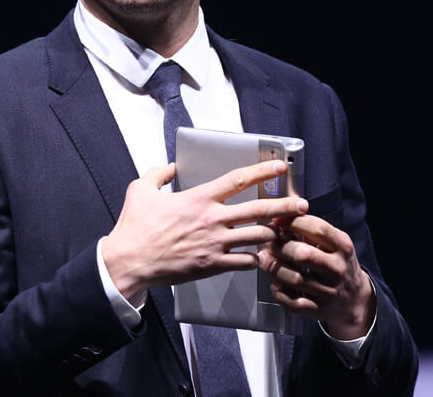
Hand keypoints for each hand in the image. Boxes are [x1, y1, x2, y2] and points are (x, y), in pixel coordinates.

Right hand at [102, 160, 308, 302]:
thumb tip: (171, 166)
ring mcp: (215, 244)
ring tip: (287, 232)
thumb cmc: (135, 227)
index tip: (280, 169)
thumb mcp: (140, 189)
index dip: (262, 172)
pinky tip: (262, 257)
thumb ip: (159, 174)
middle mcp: (212, 220)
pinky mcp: (213, 265)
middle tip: (302, 205)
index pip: (238, 180)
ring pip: (257, 237)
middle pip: (258, 210)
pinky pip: (244, 262)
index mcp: (199, 198)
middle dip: (284, 207)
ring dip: (274, 234)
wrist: (130, 261)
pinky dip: (256, 259)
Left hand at [258, 215, 374, 340]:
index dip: (293, 222)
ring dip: (274, 268)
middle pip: (303, 254)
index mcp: (343, 247)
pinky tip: (275, 285)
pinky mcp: (320, 309)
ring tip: (264, 260)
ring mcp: (330, 291)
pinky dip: (280, 294)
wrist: (354, 298)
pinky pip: (295, 303)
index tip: (277, 220)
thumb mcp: (334, 243)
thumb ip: (311, 228)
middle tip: (268, 242)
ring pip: (295, 279)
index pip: (318, 229)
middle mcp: (338, 268)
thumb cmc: (337, 263)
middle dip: (280, 246)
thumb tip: (283, 211)